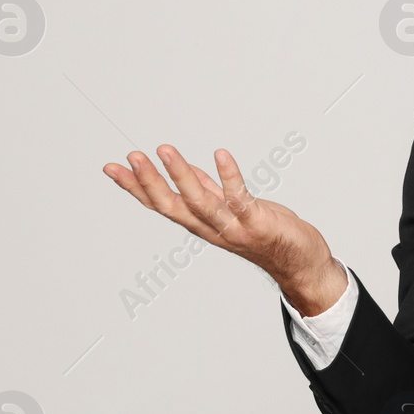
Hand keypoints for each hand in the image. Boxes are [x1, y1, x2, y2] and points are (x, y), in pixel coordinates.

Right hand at [102, 144, 347, 315]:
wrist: (301, 263)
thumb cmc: (266, 234)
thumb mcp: (231, 210)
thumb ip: (208, 191)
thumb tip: (185, 171)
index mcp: (200, 223)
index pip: (160, 204)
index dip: (135, 188)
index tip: (112, 168)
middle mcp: (211, 229)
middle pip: (172, 206)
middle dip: (149, 182)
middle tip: (132, 156)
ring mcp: (233, 227)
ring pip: (199, 202)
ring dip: (181, 175)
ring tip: (164, 150)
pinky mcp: (257, 222)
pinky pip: (239, 198)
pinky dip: (229, 176)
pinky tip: (221, 155)